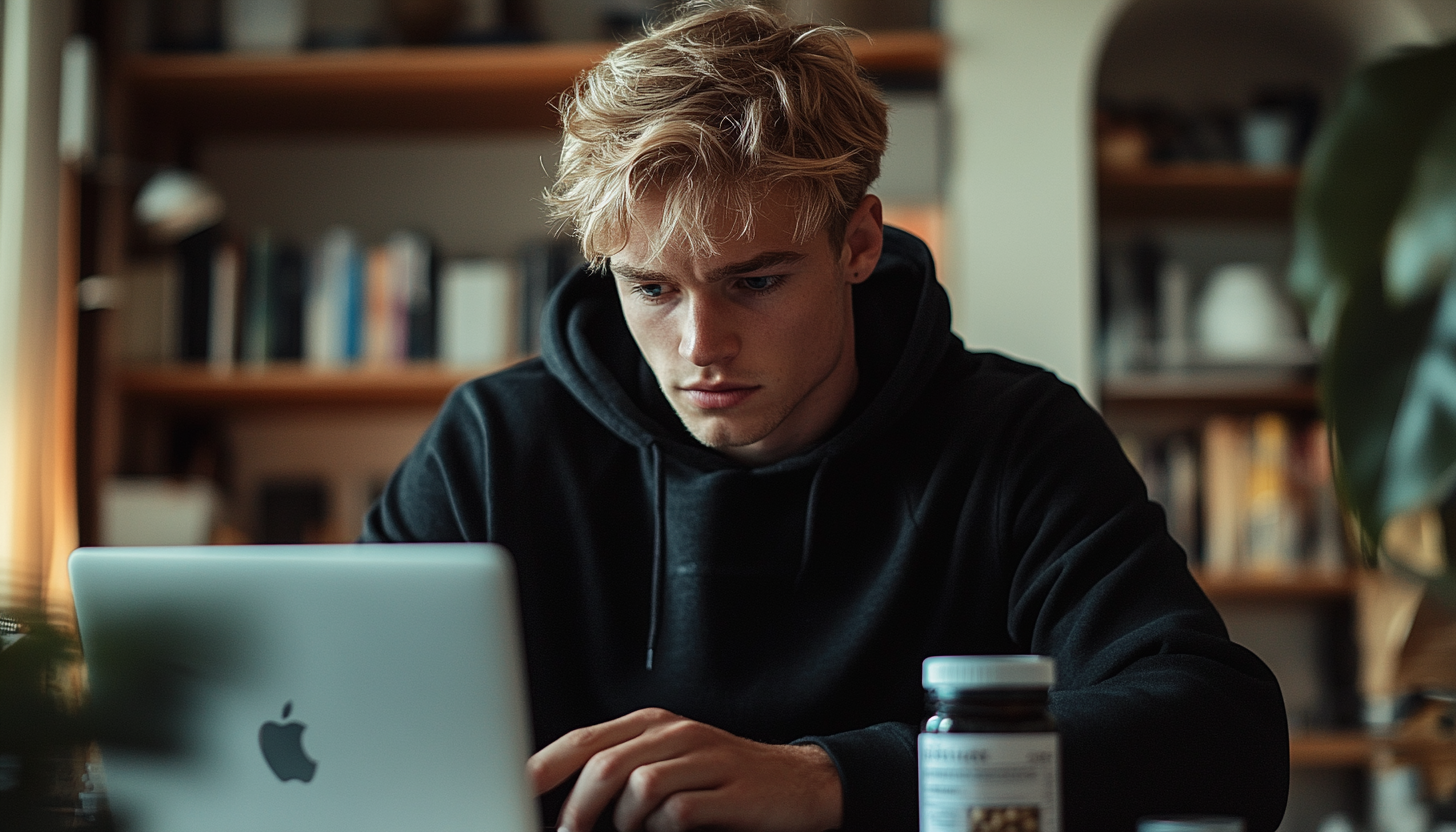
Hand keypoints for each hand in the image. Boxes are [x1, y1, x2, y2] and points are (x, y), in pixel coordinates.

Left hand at [527, 707, 842, 831]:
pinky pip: (677, 813)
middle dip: (577, 810)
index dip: (542, 768)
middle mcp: (673, 733)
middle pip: (602, 765)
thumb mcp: (668, 766)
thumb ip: (619, 774)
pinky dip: (666, 829)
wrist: (799, 784)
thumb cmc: (722, 781)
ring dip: (627, 823)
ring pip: (637, 788)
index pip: (582, 741)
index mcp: (650, 725)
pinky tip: (677, 829)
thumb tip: (565, 810)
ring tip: (641, 831)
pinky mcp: (727, 788)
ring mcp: (703, 758)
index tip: (510, 792)